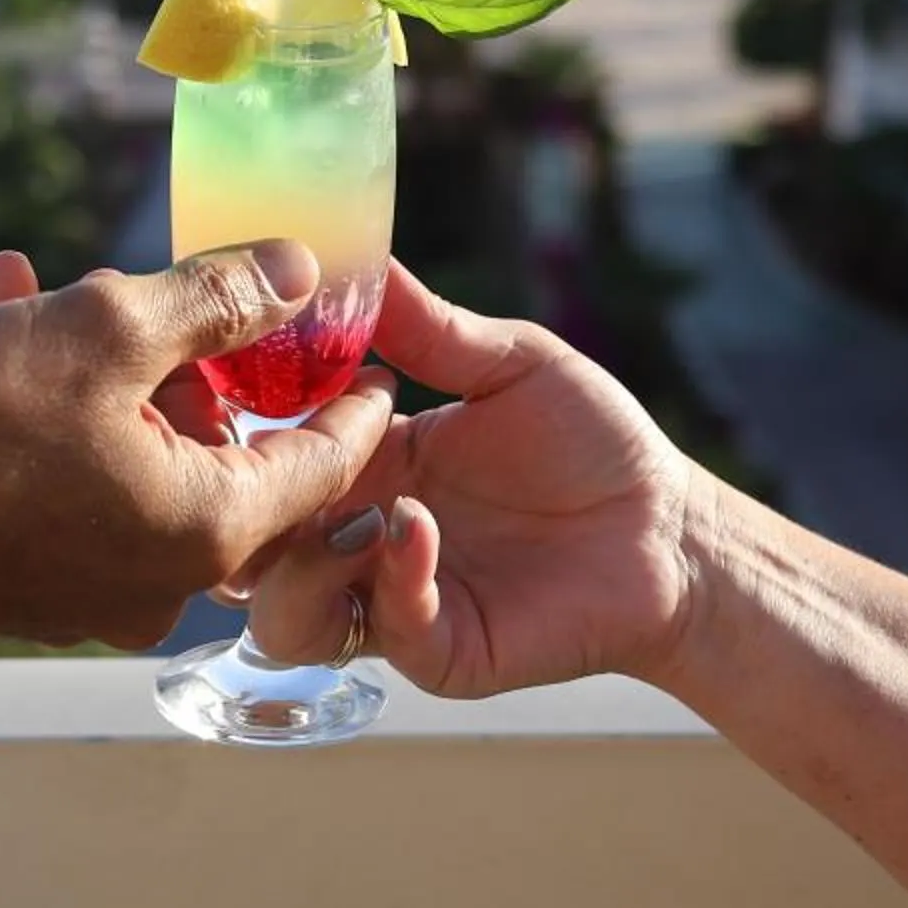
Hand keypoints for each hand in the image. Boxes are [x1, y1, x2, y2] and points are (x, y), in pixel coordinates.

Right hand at [0, 239, 395, 649]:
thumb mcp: (112, 327)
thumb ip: (219, 298)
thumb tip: (298, 271)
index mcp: (213, 525)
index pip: (325, 460)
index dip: (349, 393)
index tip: (368, 352)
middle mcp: (169, 578)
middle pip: (222, 450)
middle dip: (191, 359)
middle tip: (155, 291)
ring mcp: (99, 590)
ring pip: (139, 453)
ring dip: (109, 369)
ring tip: (47, 290)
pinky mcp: (37, 585)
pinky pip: (79, 481)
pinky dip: (60, 411)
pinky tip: (4, 320)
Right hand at [245, 263, 701, 695]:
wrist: (670, 527)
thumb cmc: (593, 442)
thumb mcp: (506, 363)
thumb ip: (425, 327)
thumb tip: (355, 256)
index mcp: (365, 466)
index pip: (266, 458)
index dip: (237, 427)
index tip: (237, 378)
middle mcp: (360, 539)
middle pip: (247, 547)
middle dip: (244, 506)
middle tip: (270, 454)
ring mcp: (394, 600)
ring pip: (285, 619)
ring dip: (301, 561)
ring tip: (356, 506)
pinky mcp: (444, 651)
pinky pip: (386, 628)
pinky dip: (391, 577)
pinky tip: (416, 524)